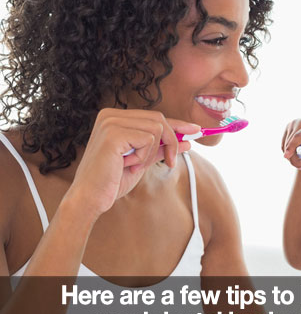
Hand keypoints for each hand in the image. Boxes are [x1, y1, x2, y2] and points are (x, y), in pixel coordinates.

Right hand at [65, 108, 199, 218]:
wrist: (91, 198)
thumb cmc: (112, 180)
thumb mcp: (143, 160)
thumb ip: (162, 148)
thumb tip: (188, 141)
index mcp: (115, 118)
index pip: (154, 117)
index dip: (177, 124)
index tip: (196, 130)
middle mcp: (110, 115)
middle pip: (159, 119)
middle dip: (171, 141)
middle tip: (170, 161)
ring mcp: (110, 122)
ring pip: (157, 128)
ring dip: (152, 152)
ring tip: (135, 166)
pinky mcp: (113, 133)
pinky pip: (148, 139)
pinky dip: (144, 156)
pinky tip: (128, 165)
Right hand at [281, 117, 300, 169]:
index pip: (300, 136)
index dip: (292, 146)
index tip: (286, 156)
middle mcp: (300, 122)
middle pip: (292, 143)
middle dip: (295, 159)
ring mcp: (292, 124)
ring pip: (286, 146)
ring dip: (292, 157)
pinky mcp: (288, 128)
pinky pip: (284, 145)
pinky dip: (289, 153)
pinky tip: (299, 154)